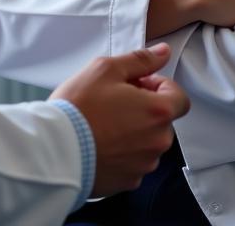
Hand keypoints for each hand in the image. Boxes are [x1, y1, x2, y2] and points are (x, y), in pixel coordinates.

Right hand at [51, 43, 189, 196]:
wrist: (55, 150)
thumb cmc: (81, 105)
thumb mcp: (107, 69)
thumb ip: (141, 60)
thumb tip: (164, 52)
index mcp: (158, 112)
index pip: (180, 98)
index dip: (159, 86)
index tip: (136, 84)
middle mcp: (158, 142)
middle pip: (162, 120)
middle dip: (145, 108)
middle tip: (115, 100)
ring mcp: (144, 165)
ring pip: (148, 142)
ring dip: (135, 131)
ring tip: (104, 123)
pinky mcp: (128, 182)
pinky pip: (133, 162)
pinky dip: (123, 152)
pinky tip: (100, 143)